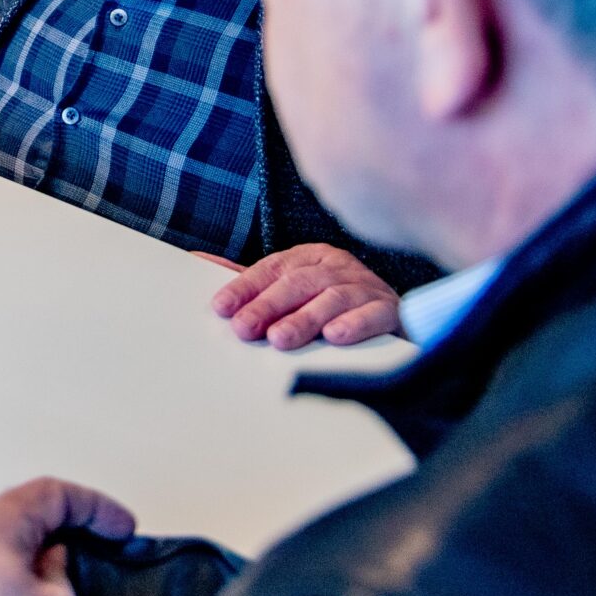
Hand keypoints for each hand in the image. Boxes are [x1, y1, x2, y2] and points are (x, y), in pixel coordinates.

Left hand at [209, 243, 400, 349]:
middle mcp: (338, 267)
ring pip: (333, 298)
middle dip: (268, 305)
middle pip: (299, 282)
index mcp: (311, 257)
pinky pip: (374, 314)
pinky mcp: (393, 311)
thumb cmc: (335, 305)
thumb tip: (198, 260)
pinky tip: (335, 336)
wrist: (397, 321)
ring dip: (305, 318)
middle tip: (244, 328)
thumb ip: (250, 280)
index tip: (221, 307)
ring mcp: (367, 287)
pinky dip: (354, 324)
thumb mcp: (292, 289)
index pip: (272, 268)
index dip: (246, 286)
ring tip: (280, 338)